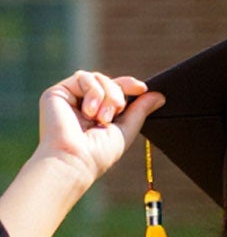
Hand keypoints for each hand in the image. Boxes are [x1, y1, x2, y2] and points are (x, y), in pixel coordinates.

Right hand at [33, 72, 158, 190]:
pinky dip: (93, 92)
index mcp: (98, 112)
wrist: (75, 159)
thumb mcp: (126, 130)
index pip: (115, 90)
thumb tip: (159, 95)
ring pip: (97, 77)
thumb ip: (140, 111)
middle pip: (108, 81)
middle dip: (118, 94)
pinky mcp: (57, 92)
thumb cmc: (99, 153)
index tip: (142, 88)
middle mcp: (83, 104)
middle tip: (116, 112)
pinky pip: (83, 77)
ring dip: (107, 95)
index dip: (128, 85)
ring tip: (102, 118)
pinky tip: (89, 112)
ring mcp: (70, 97)